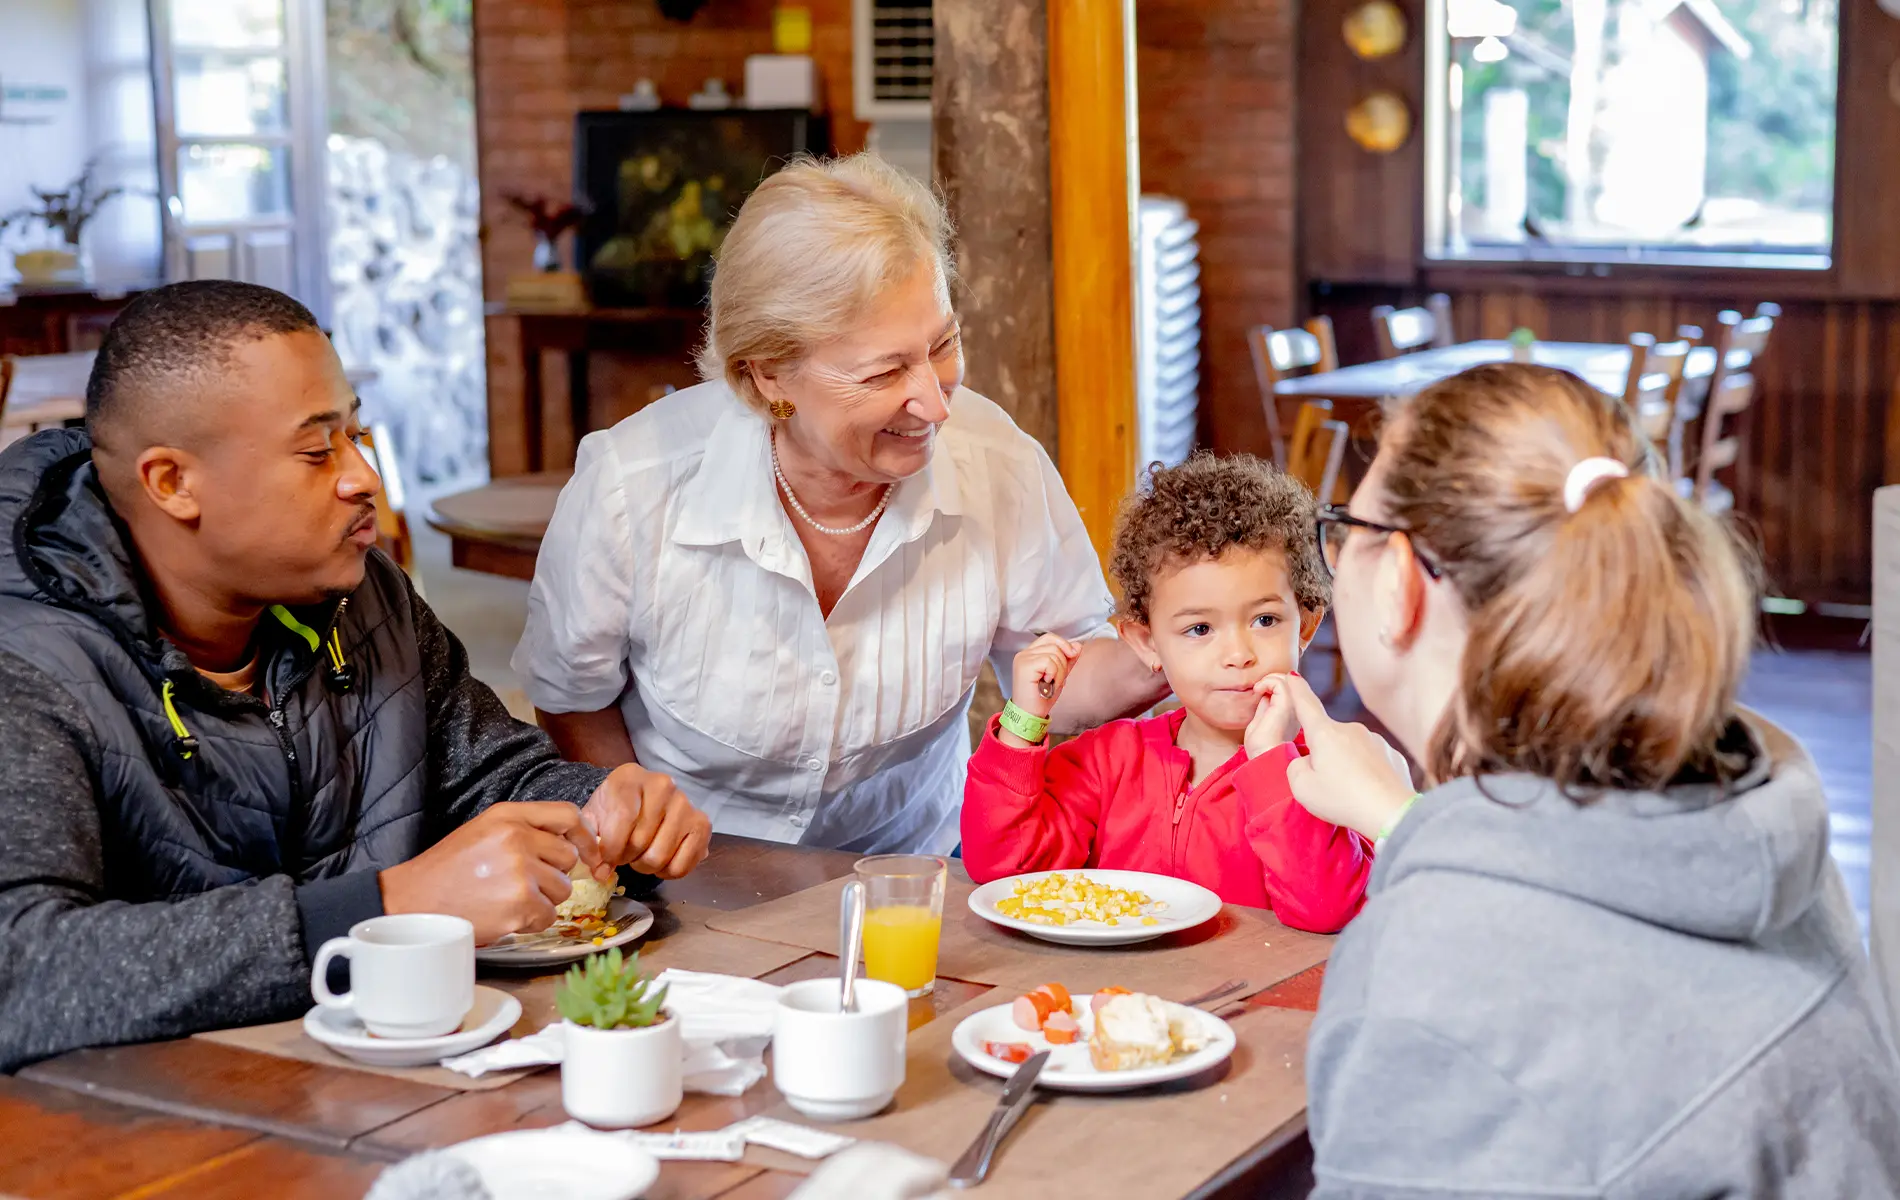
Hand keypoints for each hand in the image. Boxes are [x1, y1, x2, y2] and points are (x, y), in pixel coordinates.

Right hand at [380, 801, 604, 944]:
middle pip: (568, 858)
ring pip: (562, 890)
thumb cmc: (449, 869)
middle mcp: (518, 838)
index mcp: (509, 816)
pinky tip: (505, 916)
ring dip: (542, 900)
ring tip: (507, 899)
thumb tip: (570, 843)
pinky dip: (531, 922)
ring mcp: (521, 872)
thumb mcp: (484, 831)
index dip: (585, 836)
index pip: (568, 815)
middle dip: (552, 875)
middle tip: (521, 883)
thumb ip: (524, 830)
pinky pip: (548, 916)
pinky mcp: (520, 904)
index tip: (589, 852)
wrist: (413, 902)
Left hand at [585, 764, 712, 879]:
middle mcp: (663, 785)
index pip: (622, 819)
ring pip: (660, 856)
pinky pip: (682, 865)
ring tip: (640, 856)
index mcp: (631, 777)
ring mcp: (686, 804)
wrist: (641, 800)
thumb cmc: (615, 807)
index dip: (609, 849)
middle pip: (640, 841)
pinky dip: (667, 872)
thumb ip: (591, 841)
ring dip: (645, 866)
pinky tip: (660, 861)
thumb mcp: (595, 815)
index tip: (603, 860)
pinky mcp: (702, 824)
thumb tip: (601, 872)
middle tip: (624, 855)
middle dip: (627, 858)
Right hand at [1010, 633, 1081, 720]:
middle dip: (1063, 662)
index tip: (1072, 656)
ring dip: (1059, 671)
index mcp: (1030, 653)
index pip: (1050, 638)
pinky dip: (1054, 674)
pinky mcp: (1025, 666)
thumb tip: (1077, 646)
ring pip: (1053, 653)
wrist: (1031, 714)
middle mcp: (1024, 653)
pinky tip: (1047, 684)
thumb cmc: (1042, 697)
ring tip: (1051, 684)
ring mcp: (1023, 658)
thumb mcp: (1059, 675)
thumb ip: (1067, 660)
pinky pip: (1048, 661)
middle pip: (1054, 644)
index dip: (1064, 645)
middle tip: (1057, 679)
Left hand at [1243, 674, 1299, 757]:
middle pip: (1292, 683)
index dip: (1275, 684)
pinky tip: (1258, 690)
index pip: (1291, 692)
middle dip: (1274, 679)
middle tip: (1259, 688)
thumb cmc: (1260, 751)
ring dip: (1270, 679)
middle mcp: (1297, 712)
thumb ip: (1266, 707)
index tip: (1260, 691)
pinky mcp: (1286, 707)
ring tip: (1259, 688)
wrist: (1263, 763)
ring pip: (1288, 680)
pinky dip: (1267, 681)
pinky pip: (1280, 683)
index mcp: (1293, 717)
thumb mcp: (1261, 723)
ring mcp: (1294, 709)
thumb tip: (1265, 692)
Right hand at [1269, 674, 1415, 840]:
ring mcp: (1374, 740)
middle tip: (1326, 785)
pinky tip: (1368, 792)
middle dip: (1321, 755)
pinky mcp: (1391, 754)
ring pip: (1348, 749)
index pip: (1305, 703)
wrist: (1392, 813)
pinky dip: (1364, 773)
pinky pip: (1369, 760)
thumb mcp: (1301, 787)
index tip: (1291, 675)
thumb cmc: (1343, 800)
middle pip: (1326, 737)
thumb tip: (1306, 760)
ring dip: (1344, 765)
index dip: (1295, 689)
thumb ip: (1295, 767)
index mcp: (1325, 733)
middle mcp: (1350, 729)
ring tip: (1349, 793)